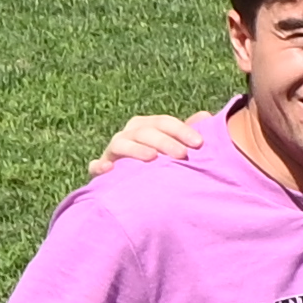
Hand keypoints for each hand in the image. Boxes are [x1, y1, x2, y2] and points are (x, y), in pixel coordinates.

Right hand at [83, 109, 207, 178]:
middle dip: (164, 141)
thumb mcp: (173, 148)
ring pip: (121, 144)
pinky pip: (96, 166)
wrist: (130, 187)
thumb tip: (206, 116)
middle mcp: (128, 134)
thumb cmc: (159, 164)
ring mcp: (112, 151)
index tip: (199, 143)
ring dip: (136, 149)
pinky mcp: (101, 170)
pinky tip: (109, 170)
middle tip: (182, 155)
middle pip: (144, 132)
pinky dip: (100, 166)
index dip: (181, 130)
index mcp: (147, 127)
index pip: (164, 122)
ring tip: (152, 157)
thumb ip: (187, 134)